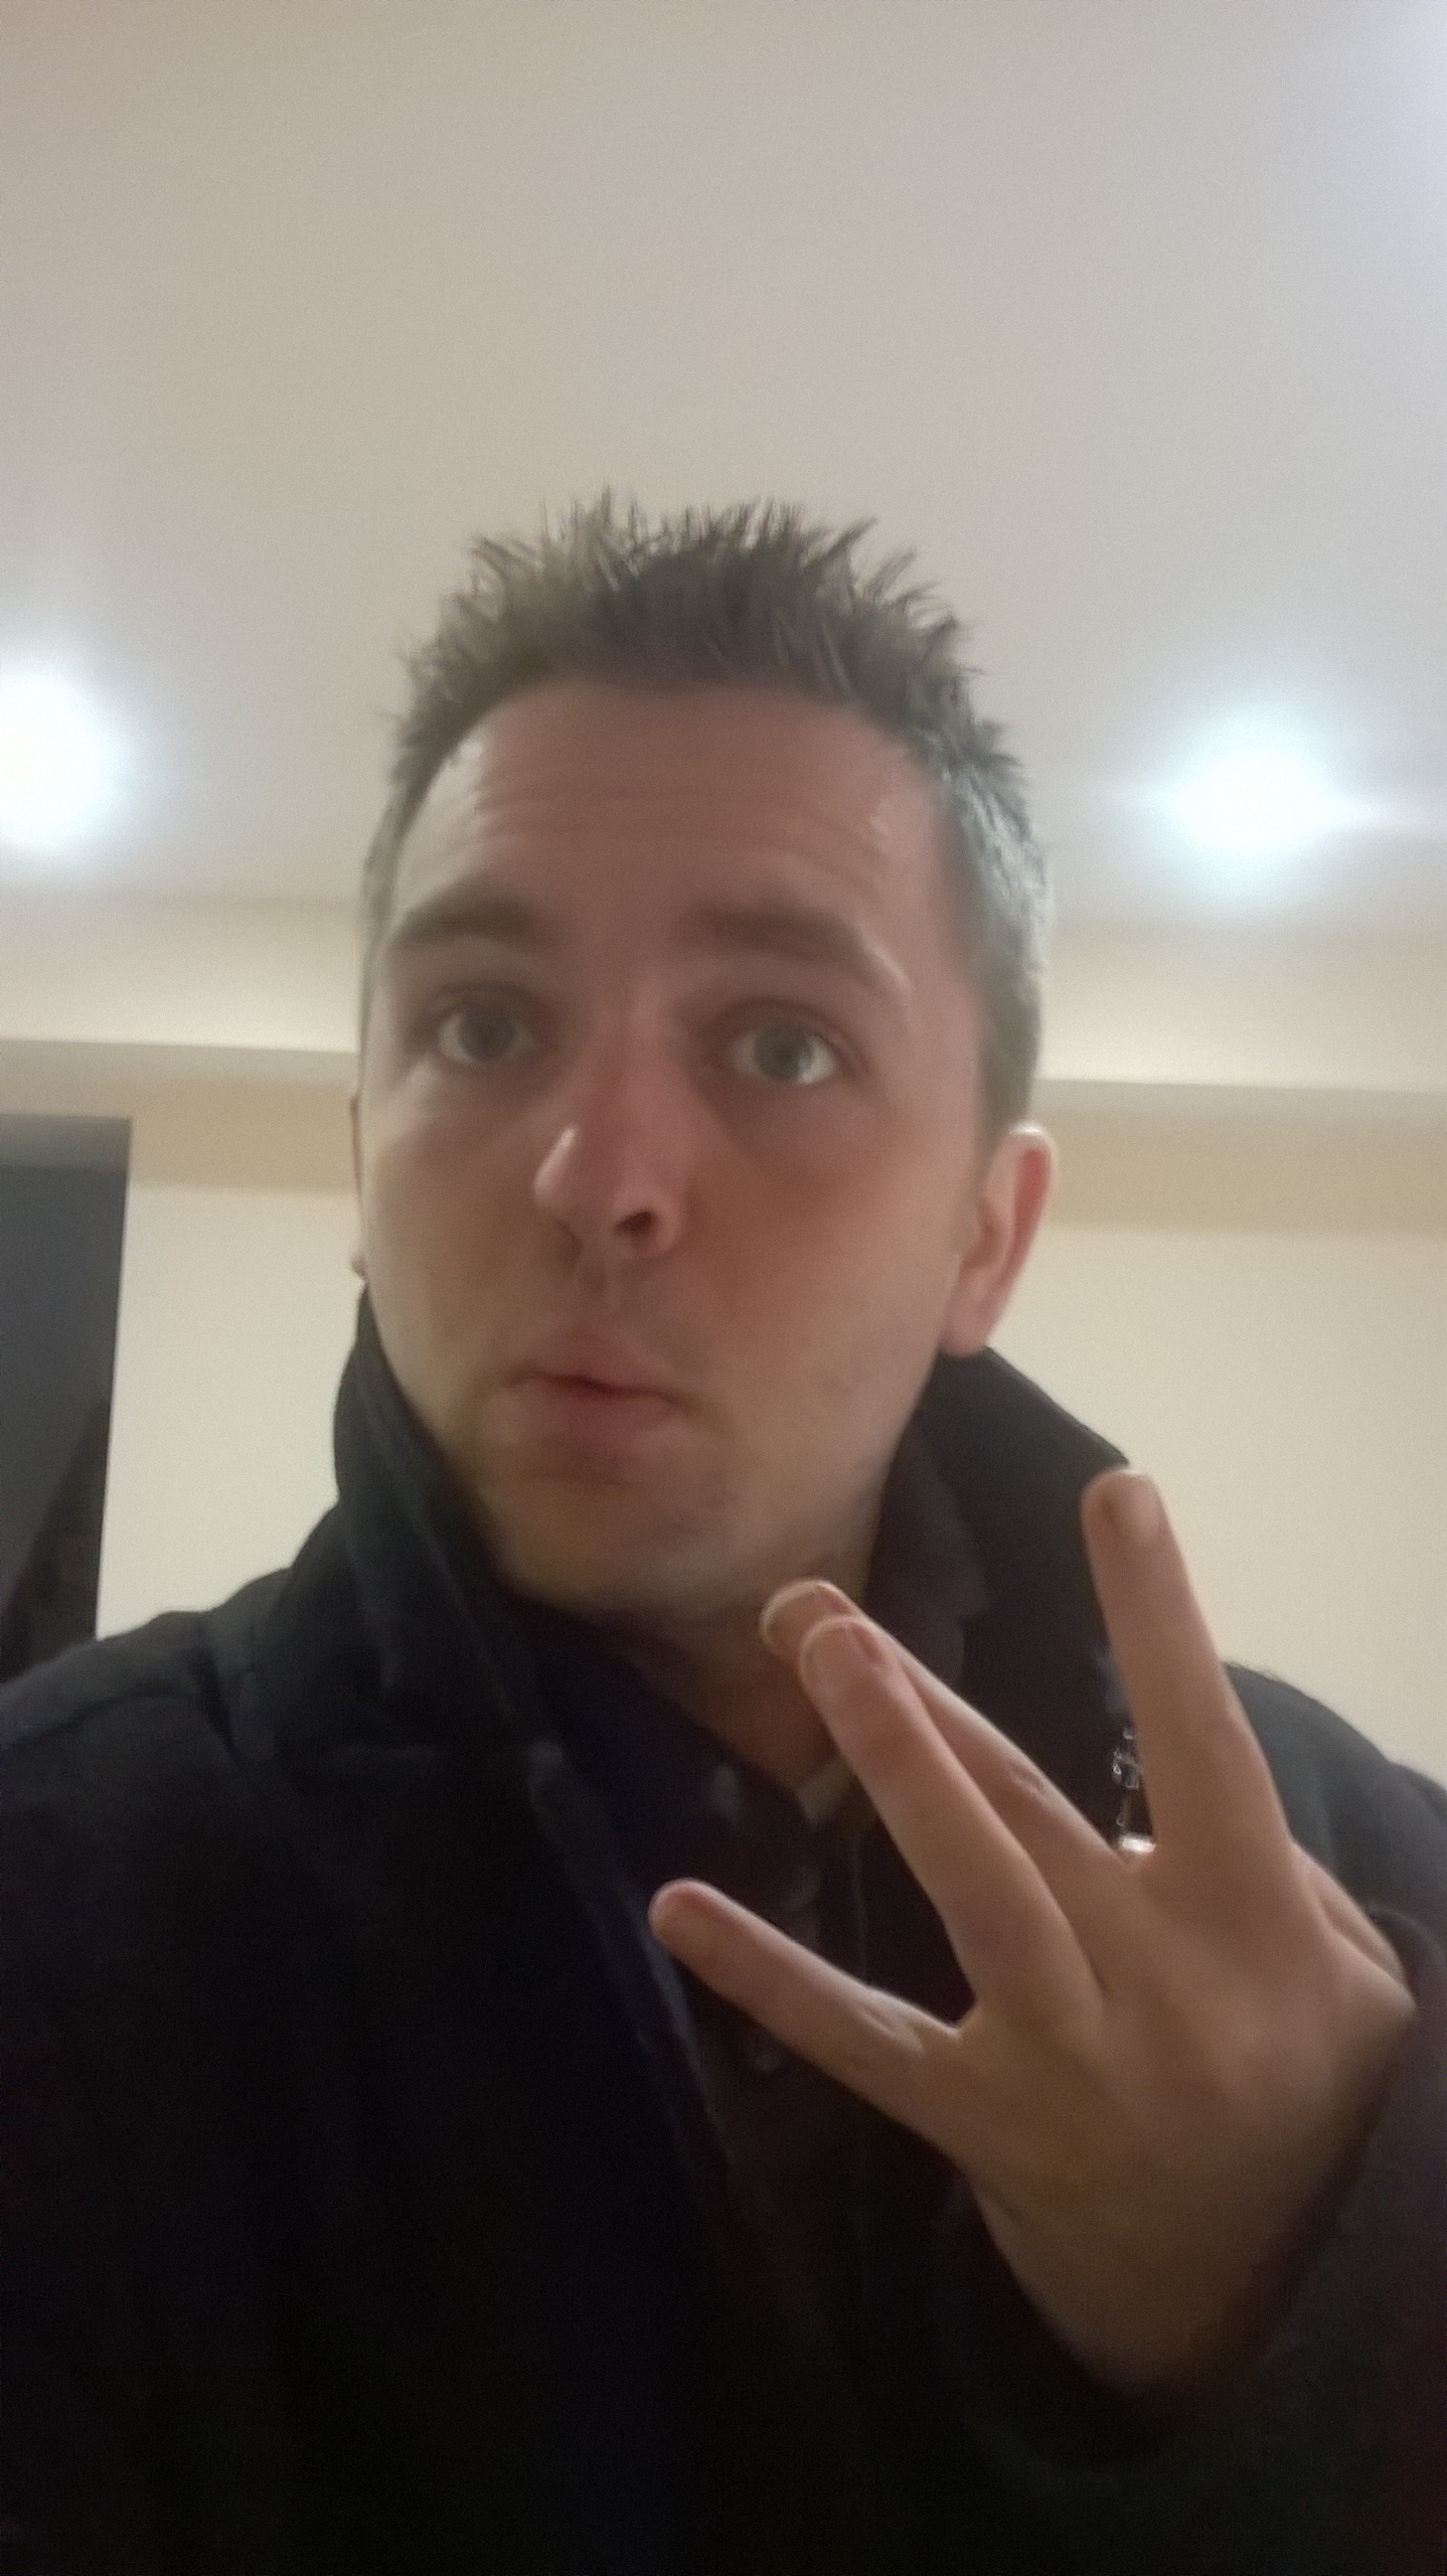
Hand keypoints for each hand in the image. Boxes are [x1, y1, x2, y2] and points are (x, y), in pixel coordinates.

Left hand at [649, 1470, 1415, 2402]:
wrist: (1258, 2298)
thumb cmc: (1301, 2089)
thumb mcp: (1348, 1977)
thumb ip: (1274, 1865)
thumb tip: (1164, 1769)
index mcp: (1252, 1920)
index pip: (1206, 1743)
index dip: (1163, 1620)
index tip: (1120, 1493)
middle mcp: (1154, 1978)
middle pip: (1029, 1808)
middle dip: (926, 1698)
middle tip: (820, 1602)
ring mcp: (1062, 2054)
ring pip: (969, 1895)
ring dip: (890, 1768)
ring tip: (814, 1656)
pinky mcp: (982, 2122)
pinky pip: (868, 2046)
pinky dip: (773, 1981)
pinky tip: (680, 1907)